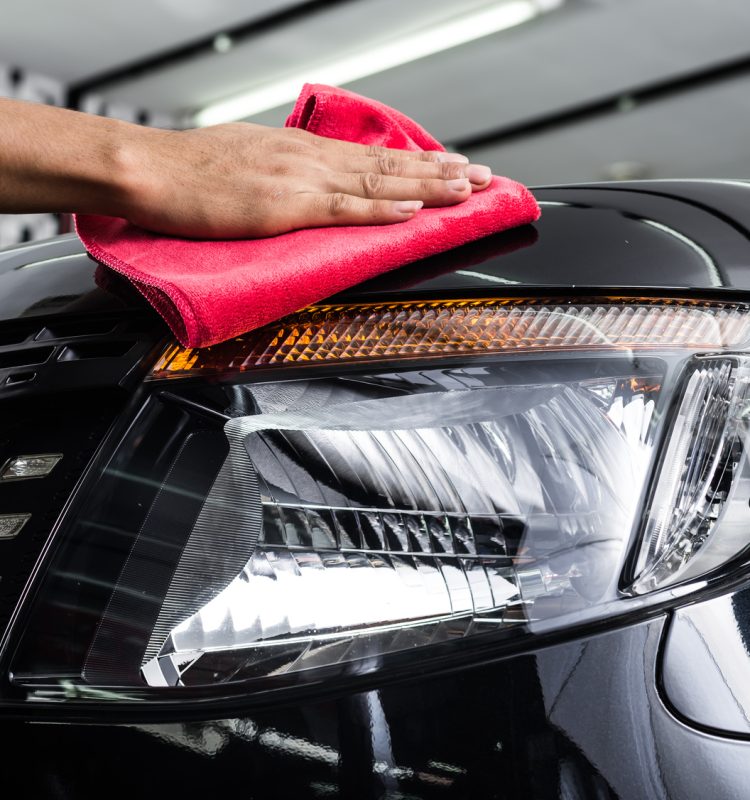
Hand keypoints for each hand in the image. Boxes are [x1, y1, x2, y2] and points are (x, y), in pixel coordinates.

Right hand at [121, 123, 492, 237]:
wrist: (151, 170)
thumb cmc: (192, 170)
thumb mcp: (249, 162)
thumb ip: (286, 175)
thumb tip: (310, 186)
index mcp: (302, 152)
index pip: (372, 156)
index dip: (417, 163)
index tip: (451, 166)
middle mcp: (309, 159)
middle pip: (387, 164)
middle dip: (440, 172)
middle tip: (482, 177)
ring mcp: (299, 180)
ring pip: (376, 181)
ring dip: (425, 186)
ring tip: (466, 189)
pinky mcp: (283, 205)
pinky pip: (341, 207)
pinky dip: (380, 206)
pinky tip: (410, 208)